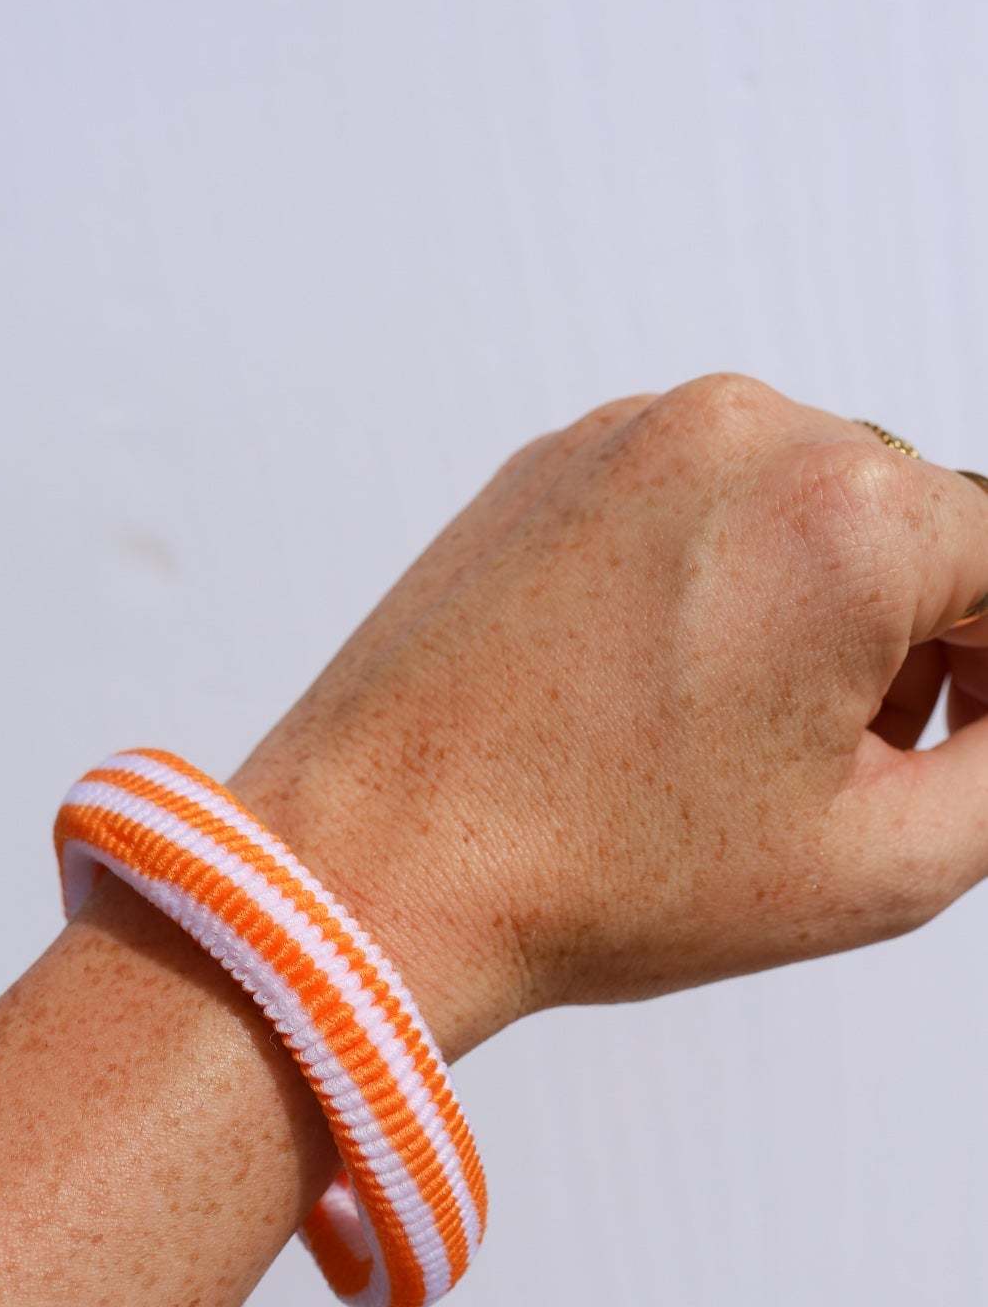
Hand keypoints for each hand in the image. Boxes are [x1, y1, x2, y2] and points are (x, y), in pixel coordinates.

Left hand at [233, 375, 987, 1056]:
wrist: (378, 861)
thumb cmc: (593, 874)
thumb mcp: (882, 863)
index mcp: (849, 516)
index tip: (963, 739)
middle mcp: (745, 433)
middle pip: (915, 524)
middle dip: (922, 638)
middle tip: (869, 761)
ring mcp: (636, 433)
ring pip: (807, 502)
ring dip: (824, 602)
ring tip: (759, 739)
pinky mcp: (558, 459)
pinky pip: (700, 497)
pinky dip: (724, 574)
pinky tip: (676, 690)